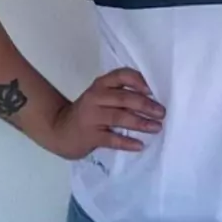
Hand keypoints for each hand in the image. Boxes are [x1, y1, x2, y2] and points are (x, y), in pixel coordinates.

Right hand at [47, 67, 165, 159]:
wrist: (60, 130)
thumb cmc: (89, 112)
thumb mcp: (101, 96)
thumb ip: (121, 93)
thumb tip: (153, 98)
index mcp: (101, 85)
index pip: (121, 76)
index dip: (138, 81)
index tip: (153, 90)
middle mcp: (96, 97)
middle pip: (124, 98)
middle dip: (146, 105)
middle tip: (162, 113)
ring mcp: (91, 117)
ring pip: (119, 117)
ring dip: (141, 123)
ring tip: (157, 127)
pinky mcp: (90, 136)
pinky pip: (111, 139)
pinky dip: (127, 142)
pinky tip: (140, 145)